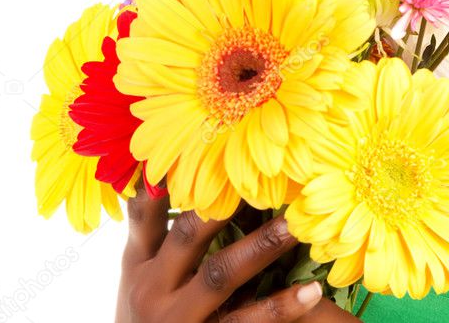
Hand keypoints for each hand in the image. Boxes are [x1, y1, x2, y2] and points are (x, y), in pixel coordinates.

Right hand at [117, 181, 361, 321]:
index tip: (195, 144)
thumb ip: (149, 228)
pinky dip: (281, 306)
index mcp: (139, 266)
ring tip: (296, 225)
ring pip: (221, 275)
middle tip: (262, 174)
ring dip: (261, 246)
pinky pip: (248, 321)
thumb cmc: (147, 317)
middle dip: (224, 203)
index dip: (166, 179)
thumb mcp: (136, 276)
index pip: (145, 214)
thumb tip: (157, 167)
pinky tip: (312, 290)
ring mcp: (182, 318)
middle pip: (188, 236)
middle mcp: (154, 290)